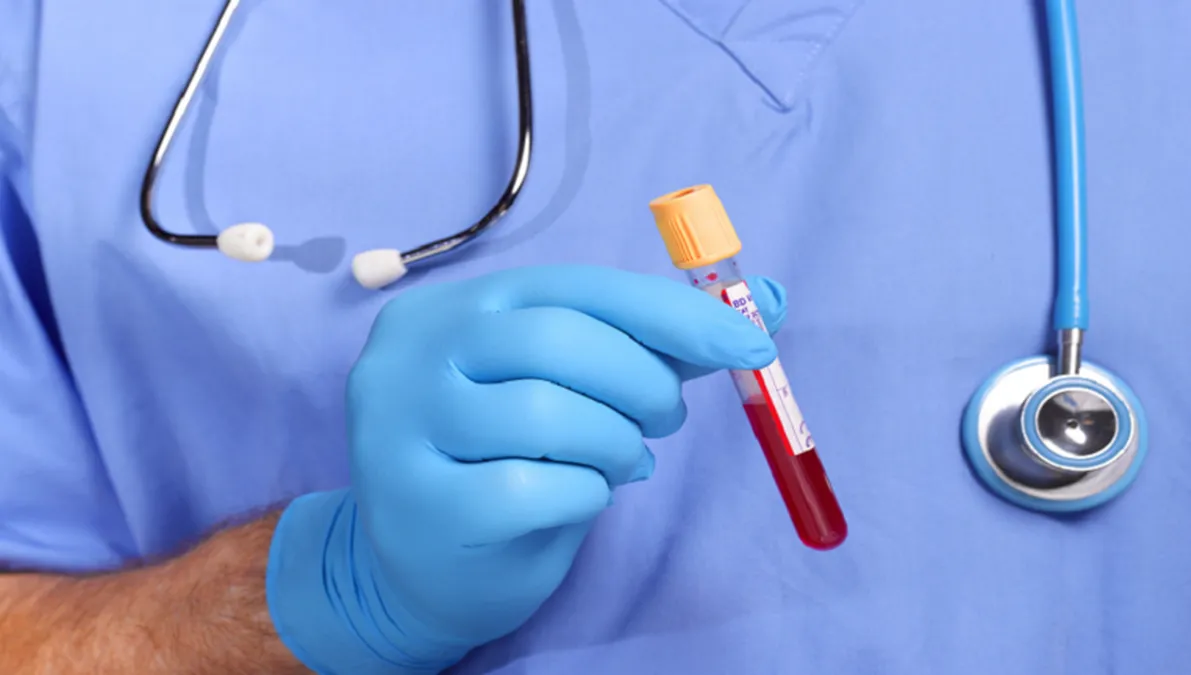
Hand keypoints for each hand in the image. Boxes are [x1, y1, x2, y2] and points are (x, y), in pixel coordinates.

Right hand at [266, 264, 787, 673]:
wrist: (422, 564)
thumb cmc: (510, 460)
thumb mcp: (570, 388)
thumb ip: (655, 344)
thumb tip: (766, 298)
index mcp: (456, 306)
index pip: (576, 286)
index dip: (670, 313)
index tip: (749, 342)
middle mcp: (413, 352)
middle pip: (557, 340)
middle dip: (642, 381)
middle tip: (666, 418)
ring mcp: (401, 426)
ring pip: (546, 414)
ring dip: (614, 444)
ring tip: (619, 462)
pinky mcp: (417, 502)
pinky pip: (533, 489)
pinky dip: (584, 493)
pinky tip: (580, 497)